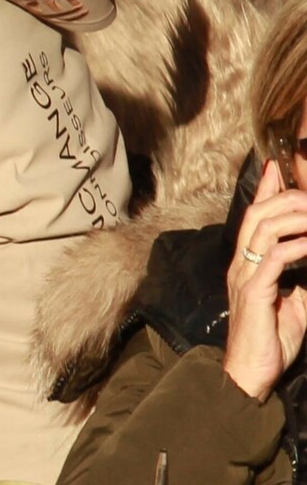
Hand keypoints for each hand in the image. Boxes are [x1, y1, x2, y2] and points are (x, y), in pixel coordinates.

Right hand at [221, 159, 306, 399]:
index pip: (253, 216)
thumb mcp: (295, 306)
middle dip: (286, 197)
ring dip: (294, 216)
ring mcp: (245, 276)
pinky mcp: (255, 291)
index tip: (279, 167)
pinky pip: (276, 258)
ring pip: (264, 229)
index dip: (265, 190)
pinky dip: (298, 246)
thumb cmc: (271, 343)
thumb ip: (302, 283)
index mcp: (246, 265)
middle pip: (258, 214)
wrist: (250, 374)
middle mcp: (240, 264)